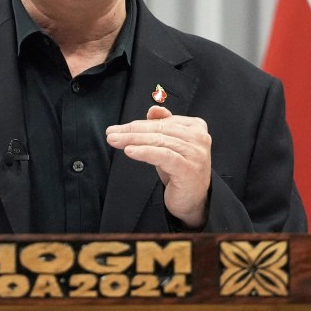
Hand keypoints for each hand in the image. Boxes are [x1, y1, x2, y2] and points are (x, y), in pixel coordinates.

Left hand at [106, 105, 210, 228]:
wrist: (193, 200)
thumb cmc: (180, 171)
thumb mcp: (170, 146)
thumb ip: (164, 126)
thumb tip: (153, 110)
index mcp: (196, 126)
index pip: (161, 121)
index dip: (137, 124)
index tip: (117, 128)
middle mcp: (199, 137)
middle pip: (159, 129)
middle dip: (132, 131)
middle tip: (111, 133)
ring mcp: (196, 153)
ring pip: (159, 141)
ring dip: (133, 140)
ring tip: (115, 141)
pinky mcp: (189, 168)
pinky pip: (163, 155)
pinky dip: (144, 152)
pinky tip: (129, 151)